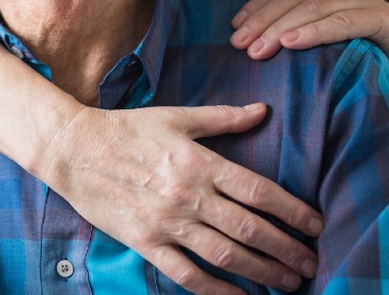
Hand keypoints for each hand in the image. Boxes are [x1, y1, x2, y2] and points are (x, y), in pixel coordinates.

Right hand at [35, 103, 322, 293]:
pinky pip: (187, 273)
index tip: (315, 225)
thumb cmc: (126, 129)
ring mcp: (166, 222)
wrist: (72, 149)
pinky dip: (216, 290)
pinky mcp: (145, 242)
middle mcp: (188, 195)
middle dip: (287, 250)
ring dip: (262, 272)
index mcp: (199, 162)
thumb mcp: (176, 116)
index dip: (292, 212)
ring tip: (288, 282)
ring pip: (225, 255)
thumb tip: (263, 111)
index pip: (258, 192)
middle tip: (311, 264)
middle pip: (250, 229)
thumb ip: (223, 117)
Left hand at [229, 0, 388, 105]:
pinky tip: (291, 43)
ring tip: (259, 50)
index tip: (235, 29)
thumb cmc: (354, 57)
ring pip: (315, 7)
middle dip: (264, 20)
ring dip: (282, 28)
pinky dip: (315, 32)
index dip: (257, 5)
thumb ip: (290, 1)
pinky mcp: (385, 18)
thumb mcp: (315, 30)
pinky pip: (343, 22)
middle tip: (240, 45)